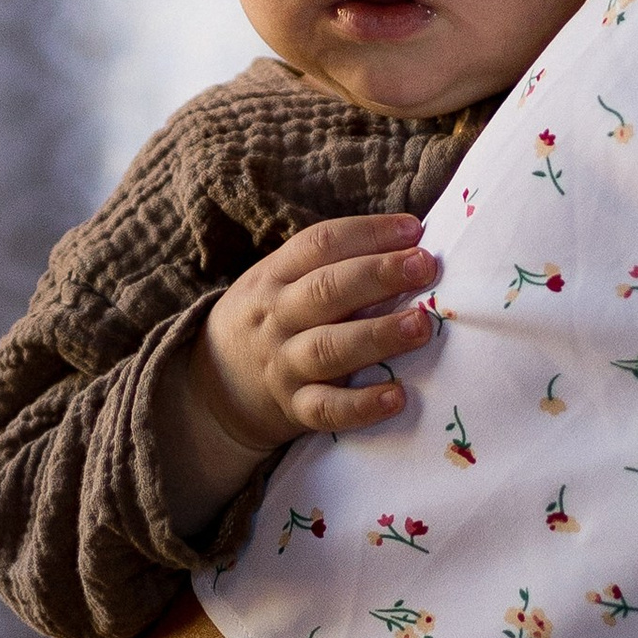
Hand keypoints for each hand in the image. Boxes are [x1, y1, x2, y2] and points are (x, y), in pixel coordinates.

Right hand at [164, 213, 438, 535]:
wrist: (213, 384)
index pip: (320, 243)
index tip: (414, 228)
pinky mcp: (293, 409)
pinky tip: (397, 396)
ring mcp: (284, 364)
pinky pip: (326, 409)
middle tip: (425, 266)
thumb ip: (332, 264)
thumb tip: (410, 243)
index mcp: (276, 274)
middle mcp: (278, 316)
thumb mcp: (280, 280)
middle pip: (325, 290)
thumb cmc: (270, 318)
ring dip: (377, 335)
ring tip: (420, 325)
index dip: (368, 232)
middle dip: (378, 275)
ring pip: (329, 348)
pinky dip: (361, 406)